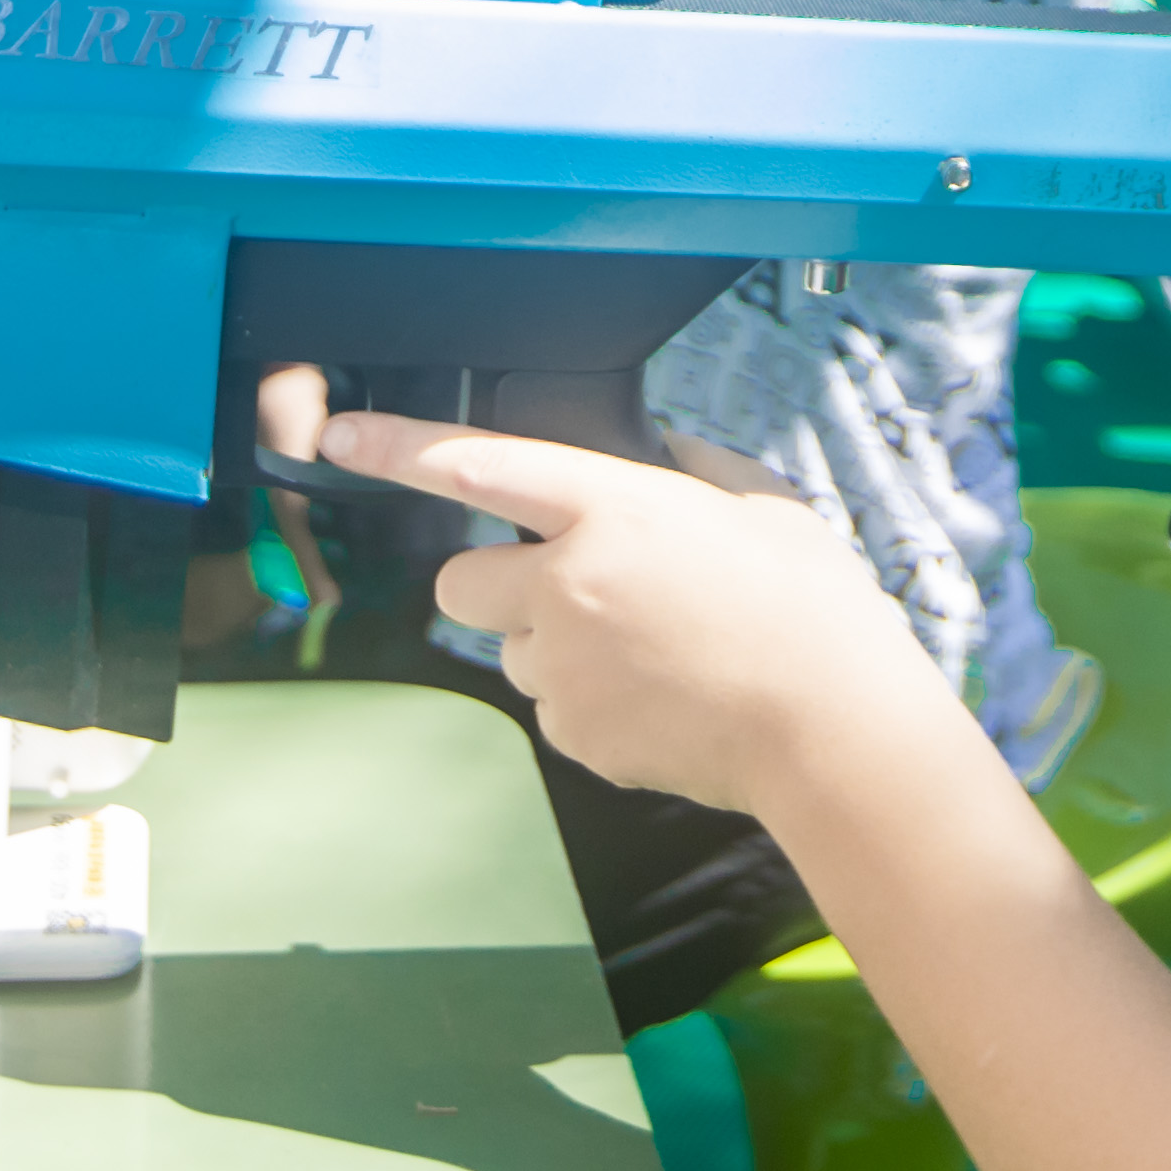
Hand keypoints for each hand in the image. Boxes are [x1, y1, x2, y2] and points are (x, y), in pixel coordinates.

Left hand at [257, 367, 954, 818]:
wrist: (834, 729)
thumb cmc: (813, 611)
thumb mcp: (762, 505)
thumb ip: (692, 470)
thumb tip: (658, 460)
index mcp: (614, 508)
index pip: (475, 464)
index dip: (394, 448)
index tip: (336, 436)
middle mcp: (569, 585)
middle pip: (460, 581)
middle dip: (495, 582)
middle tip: (569, 589)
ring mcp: (565, 668)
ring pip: (509, 651)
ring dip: (551, 645)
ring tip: (650, 653)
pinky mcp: (578, 734)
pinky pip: (553, 709)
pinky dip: (589, 702)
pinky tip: (660, 697)